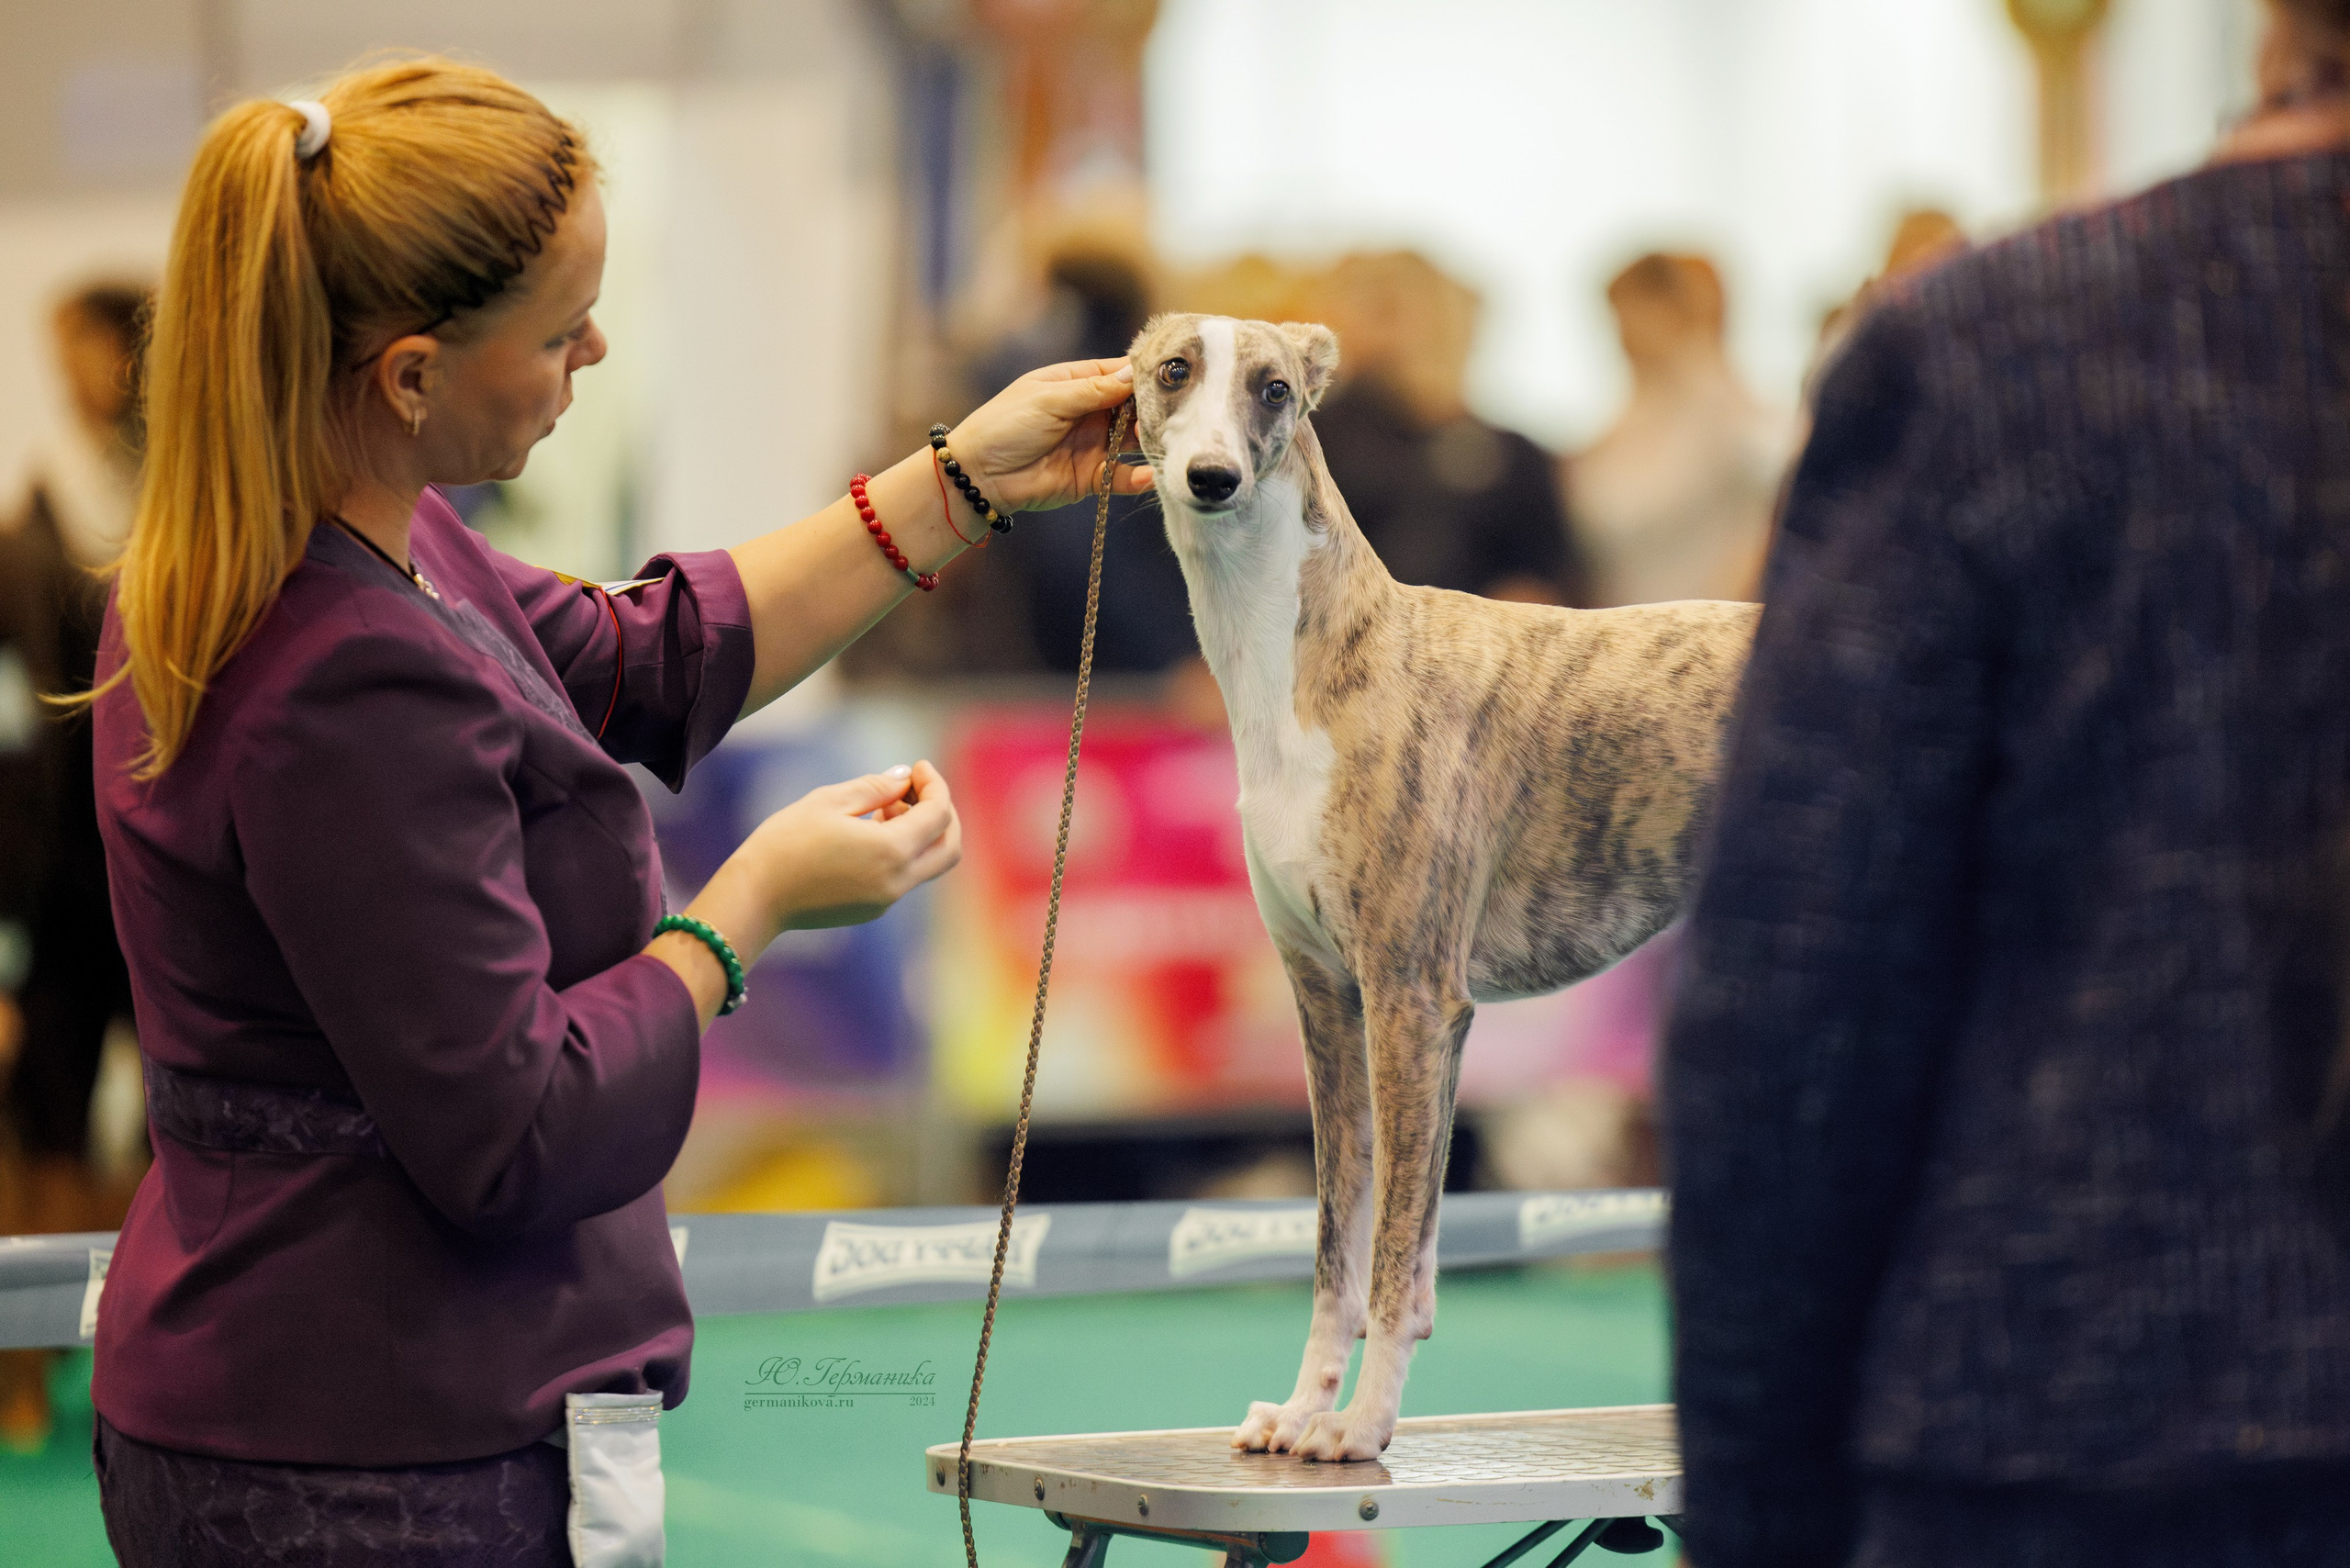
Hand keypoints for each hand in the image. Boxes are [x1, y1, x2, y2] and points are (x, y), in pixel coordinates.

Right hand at [748, 761, 963, 929]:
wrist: (754, 898)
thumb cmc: (785, 843)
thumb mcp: (829, 802)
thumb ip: (875, 787)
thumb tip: (904, 778)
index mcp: (891, 852)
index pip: (939, 814)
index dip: (934, 784)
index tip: (918, 766)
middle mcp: (897, 882)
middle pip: (949, 847)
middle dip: (943, 813)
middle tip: (918, 788)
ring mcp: (886, 901)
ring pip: (927, 863)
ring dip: (920, 831)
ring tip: (884, 806)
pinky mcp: (871, 910)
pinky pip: (903, 877)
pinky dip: (902, 850)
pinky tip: (870, 831)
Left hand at [950, 358, 1156, 511]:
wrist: (979, 476)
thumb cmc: (1004, 425)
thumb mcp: (1049, 399)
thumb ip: (1093, 390)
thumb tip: (1134, 375)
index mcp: (1076, 384)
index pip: (1120, 374)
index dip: (1146, 374)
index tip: (1176, 374)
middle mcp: (1090, 412)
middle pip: (1134, 407)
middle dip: (1155, 409)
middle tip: (1183, 411)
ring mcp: (1093, 445)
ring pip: (1133, 442)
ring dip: (1151, 442)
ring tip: (1172, 442)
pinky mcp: (1092, 478)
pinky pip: (1122, 477)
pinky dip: (1138, 478)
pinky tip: (1152, 476)